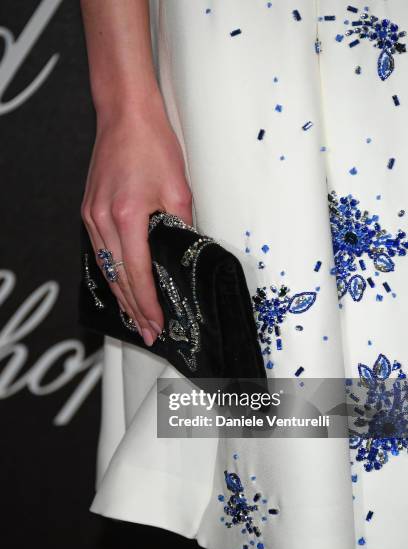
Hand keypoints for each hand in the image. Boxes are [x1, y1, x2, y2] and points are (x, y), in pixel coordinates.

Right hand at [81, 102, 192, 345]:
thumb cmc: (151, 144)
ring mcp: (91, 216)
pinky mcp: (88, 210)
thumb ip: (181, 226)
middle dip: (134, 309)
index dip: (148, 304)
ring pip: (105, 269)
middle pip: (118, 278)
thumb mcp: (178, 188)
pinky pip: (99, 252)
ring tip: (136, 316)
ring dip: (121, 295)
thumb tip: (184, 252)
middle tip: (148, 332)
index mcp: (126, 216)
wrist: (125, 114)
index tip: (158, 324)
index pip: (138, 274)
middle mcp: (102, 220)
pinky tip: (120, 285)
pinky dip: (111, 273)